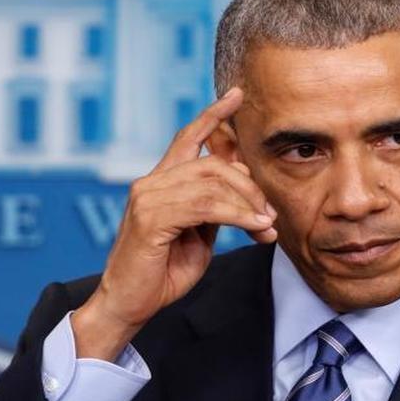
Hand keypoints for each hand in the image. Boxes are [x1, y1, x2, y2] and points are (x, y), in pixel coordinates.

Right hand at [70, 87, 276, 359]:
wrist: (128, 305)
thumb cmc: (161, 273)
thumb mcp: (198, 235)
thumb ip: (215, 209)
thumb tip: (245, 189)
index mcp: (160, 183)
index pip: (187, 138)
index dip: (212, 116)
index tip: (237, 95)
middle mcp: (150, 183)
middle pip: (212, 163)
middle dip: (249, 185)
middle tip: (271, 213)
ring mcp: (147, 197)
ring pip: (211, 182)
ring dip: (247, 203)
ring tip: (267, 225)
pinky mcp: (150, 217)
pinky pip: (204, 205)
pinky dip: (236, 215)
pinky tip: (254, 228)